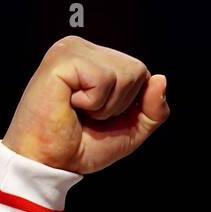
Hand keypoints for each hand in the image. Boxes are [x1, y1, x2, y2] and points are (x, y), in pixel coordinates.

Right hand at [2, 36, 169, 174]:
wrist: (49, 162)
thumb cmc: (80, 145)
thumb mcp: (130, 130)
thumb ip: (153, 110)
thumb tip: (161, 80)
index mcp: (98, 61)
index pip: (141, 74)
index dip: (132, 105)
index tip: (102, 117)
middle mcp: (85, 49)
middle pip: (138, 71)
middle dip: (121, 105)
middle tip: (88, 115)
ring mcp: (73, 49)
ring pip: (125, 74)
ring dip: (106, 106)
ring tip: (79, 110)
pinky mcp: (64, 57)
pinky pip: (105, 79)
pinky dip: (94, 103)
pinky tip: (70, 104)